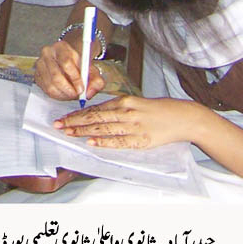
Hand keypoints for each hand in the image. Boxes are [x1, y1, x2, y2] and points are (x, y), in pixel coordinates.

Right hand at [34, 39, 105, 100]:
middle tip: (76, 94)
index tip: (81, 88)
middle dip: (68, 89)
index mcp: (61, 47)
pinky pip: (45, 90)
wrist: (68, 61)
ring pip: (50, 85)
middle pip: (56, 76)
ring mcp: (40, 64)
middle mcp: (47, 53)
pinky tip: (64, 93)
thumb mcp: (92, 70)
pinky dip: (57, 95)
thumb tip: (89, 93)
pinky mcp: (36, 75)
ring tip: (71, 94)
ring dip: (63, 94)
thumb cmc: (79, 65)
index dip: (74, 78)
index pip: (66, 63)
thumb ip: (96, 81)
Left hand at [55, 95, 205, 149]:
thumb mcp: (136, 102)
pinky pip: (118, 141)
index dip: (78, 113)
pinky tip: (91, 142)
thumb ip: (118, 108)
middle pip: (95, 117)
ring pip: (103, 128)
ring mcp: (133, 126)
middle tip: (58, 125)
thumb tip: (98, 113)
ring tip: (68, 133)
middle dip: (74, 122)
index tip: (64, 117)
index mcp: (125, 101)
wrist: (183, 117)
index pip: (96, 108)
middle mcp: (126, 112)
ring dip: (83, 131)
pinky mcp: (141, 139)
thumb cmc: (159, 110)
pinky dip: (103, 142)